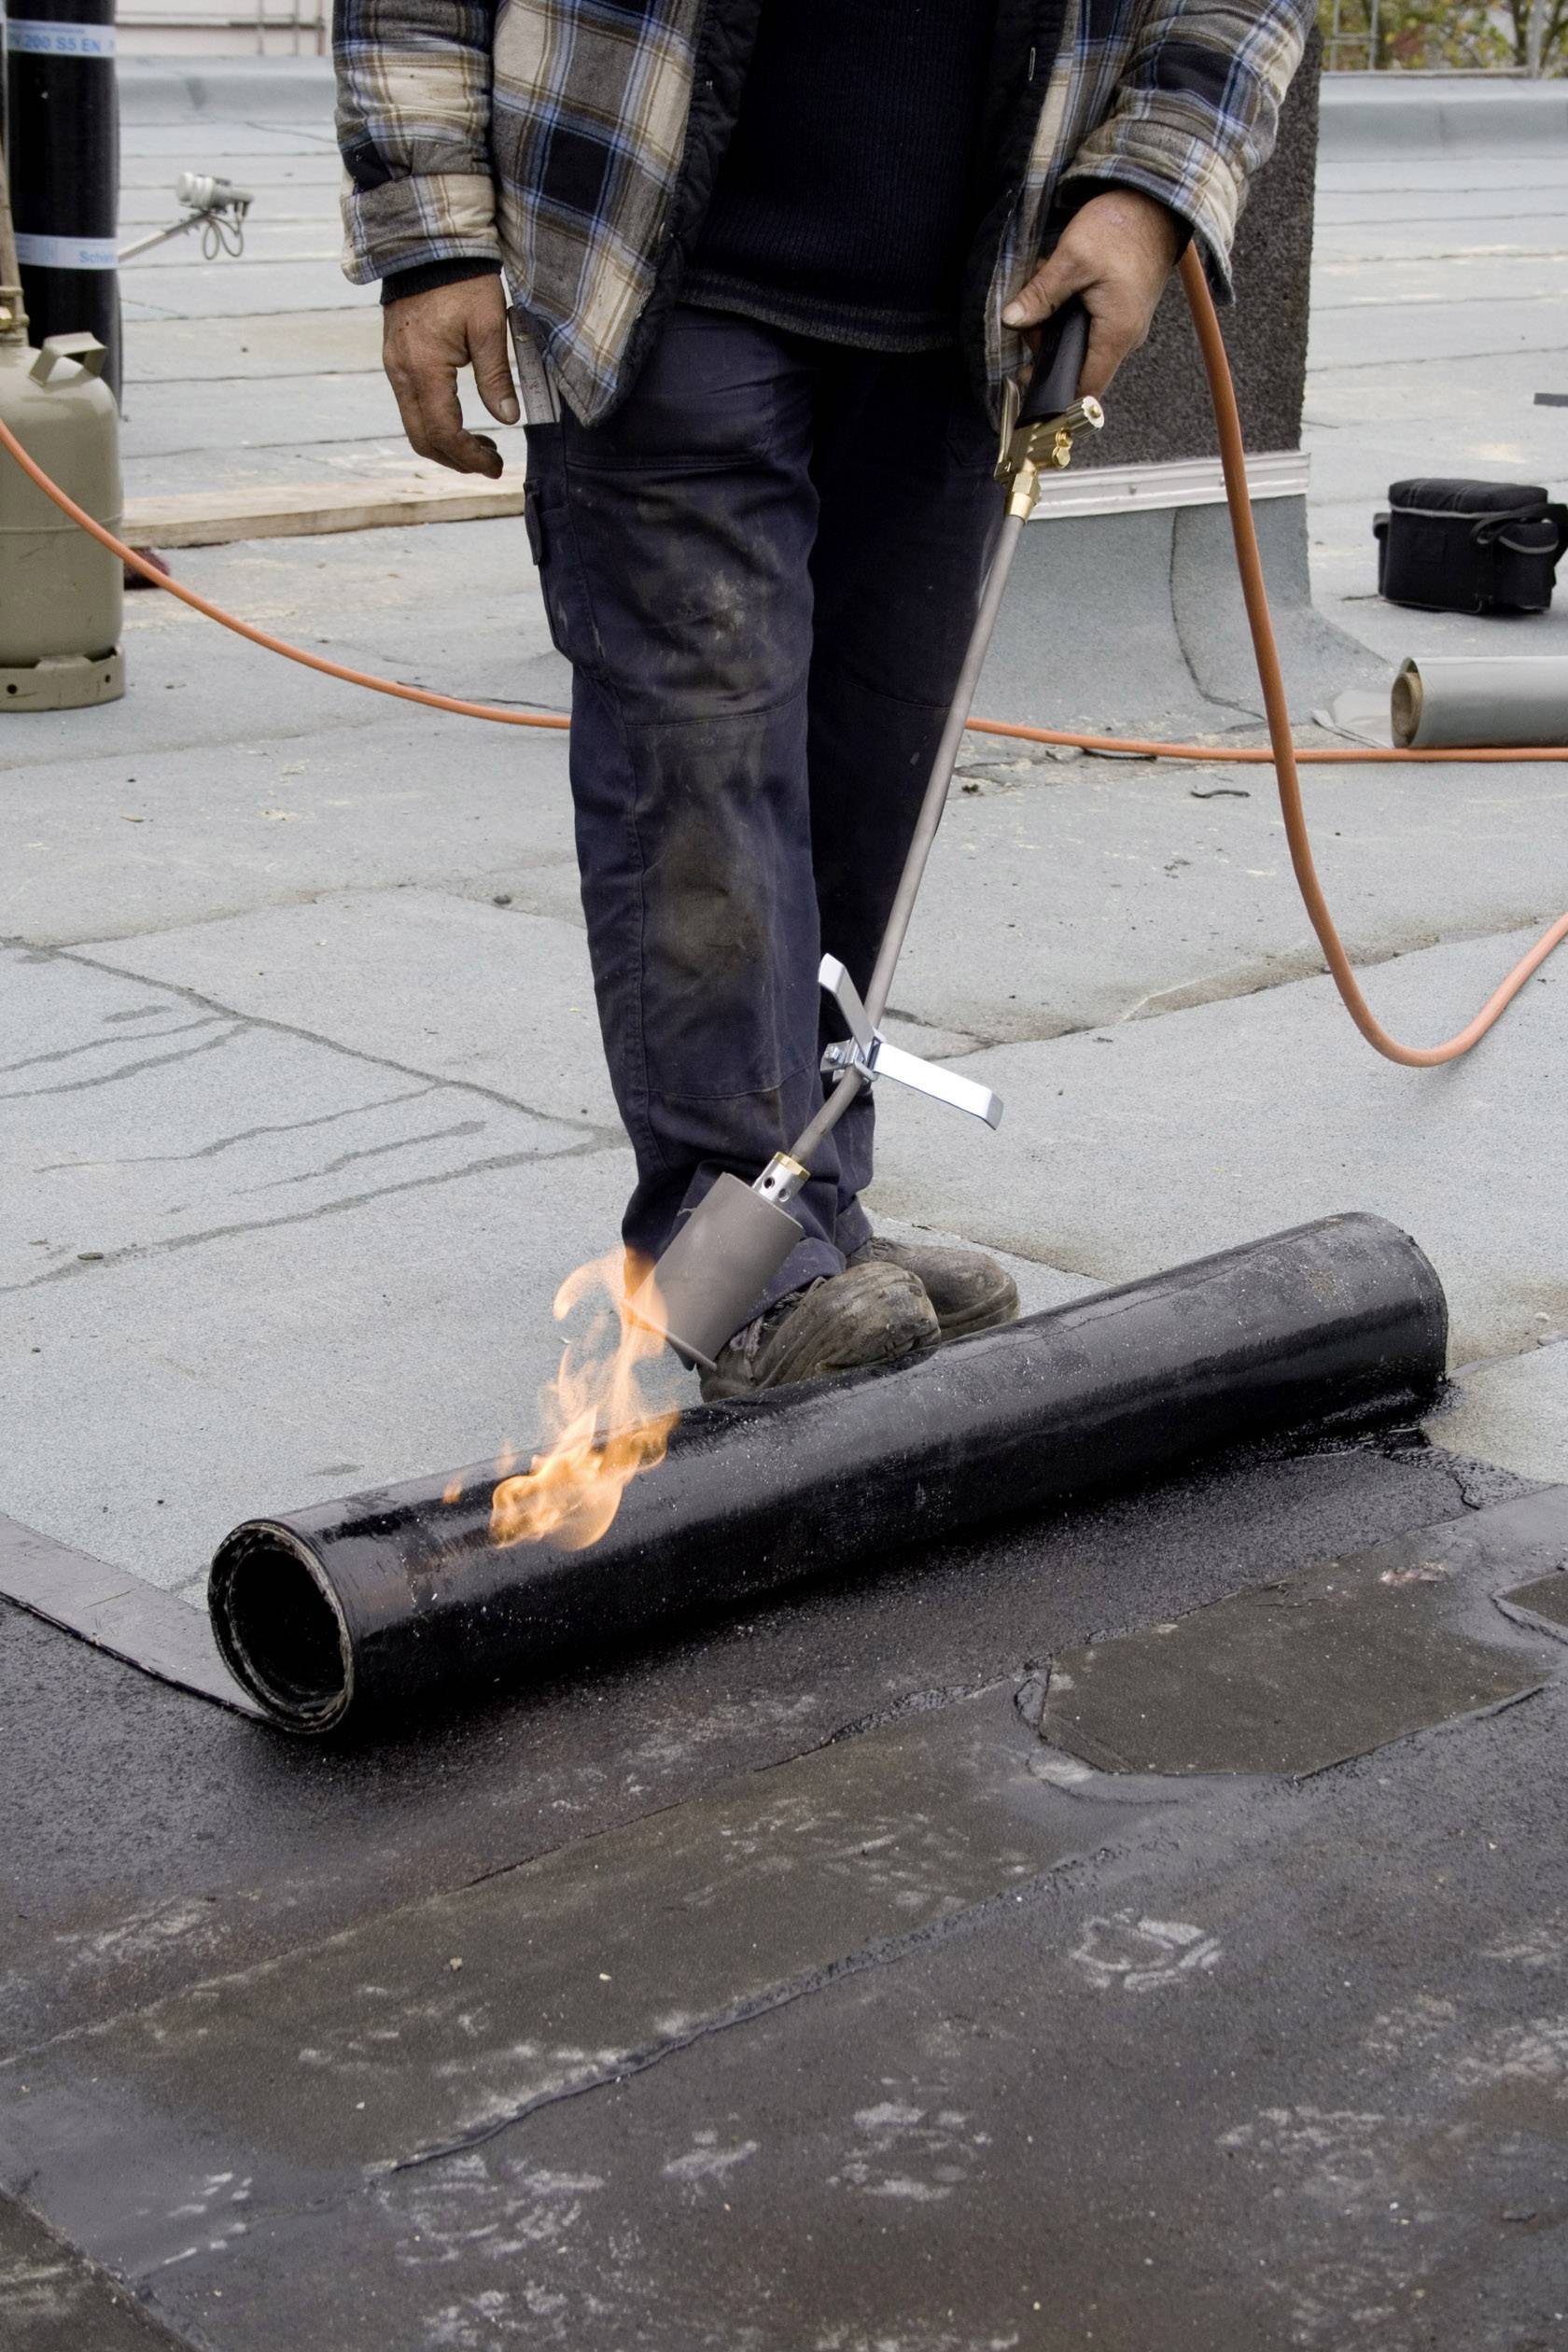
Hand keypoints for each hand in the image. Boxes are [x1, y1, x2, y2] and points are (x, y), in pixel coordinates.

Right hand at [381, 272, 518, 476]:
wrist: (428, 245)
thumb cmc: (463, 281)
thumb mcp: (489, 325)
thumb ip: (496, 376)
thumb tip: (508, 418)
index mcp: (425, 368)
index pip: (444, 432)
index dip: (470, 457)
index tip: (496, 466)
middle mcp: (401, 373)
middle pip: (423, 438)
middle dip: (457, 459)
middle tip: (491, 463)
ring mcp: (394, 366)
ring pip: (414, 425)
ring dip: (447, 443)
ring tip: (483, 445)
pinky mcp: (396, 359)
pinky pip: (411, 405)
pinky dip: (436, 422)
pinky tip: (462, 419)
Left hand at [1001, 188, 1179, 399]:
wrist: (1155, 203)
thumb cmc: (1121, 228)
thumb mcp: (1072, 258)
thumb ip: (1040, 295)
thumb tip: (1011, 321)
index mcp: (1116, 334)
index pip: (1084, 388)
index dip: (1054, 391)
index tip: (1027, 377)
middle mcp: (1126, 338)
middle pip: (1078, 366)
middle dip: (1047, 347)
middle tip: (1031, 316)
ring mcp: (1127, 326)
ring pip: (1082, 345)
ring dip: (1056, 325)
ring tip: (1047, 291)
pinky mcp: (1123, 311)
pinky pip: (1091, 327)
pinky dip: (1070, 314)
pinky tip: (1063, 289)